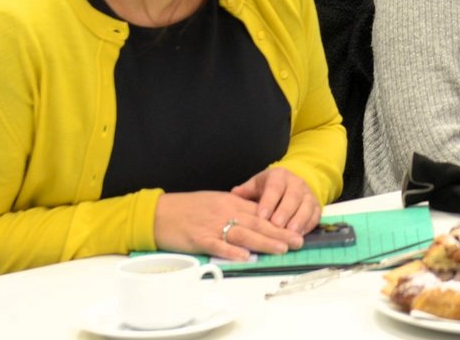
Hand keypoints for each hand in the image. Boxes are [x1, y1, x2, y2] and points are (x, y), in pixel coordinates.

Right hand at [153, 190, 303, 261]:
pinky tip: (244, 256)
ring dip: (264, 242)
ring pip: (243, 233)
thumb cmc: (189, 208)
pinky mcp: (199, 238)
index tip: (297, 229)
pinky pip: (218, 245)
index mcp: (232, 202)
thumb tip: (258, 217)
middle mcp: (226, 212)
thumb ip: (237, 209)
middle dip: (280, 233)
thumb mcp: (217, 202)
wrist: (160, 211)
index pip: (261, 212)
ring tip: (281, 249)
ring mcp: (213, 225)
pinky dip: (231, 251)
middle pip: (257, 223)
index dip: (280, 222)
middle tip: (298, 241)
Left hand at [231, 166, 321, 236]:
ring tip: (290, 233)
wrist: (290, 183)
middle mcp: (296, 183)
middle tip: (276, 226)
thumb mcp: (255, 185)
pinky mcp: (316, 206)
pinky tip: (300, 235)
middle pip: (293, 196)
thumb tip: (233, 194)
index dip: (269, 202)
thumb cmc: (268, 188)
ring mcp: (308, 194)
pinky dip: (309, 225)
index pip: (274, 187)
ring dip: (299, 220)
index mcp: (279, 176)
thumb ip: (245, 191)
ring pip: (306, 205)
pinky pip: (315, 215)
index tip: (261, 216)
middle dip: (285, 211)